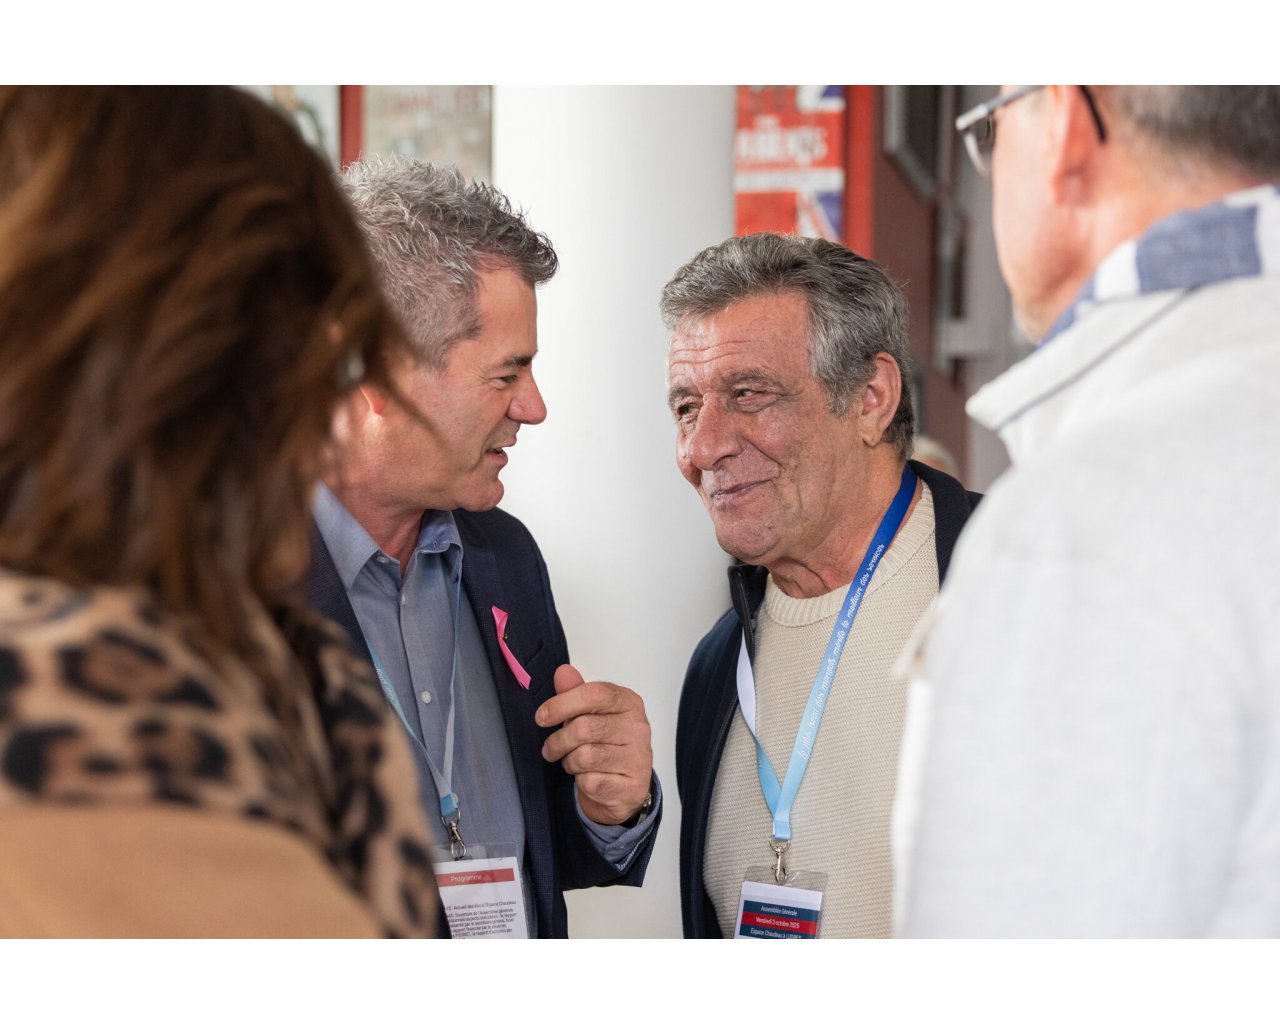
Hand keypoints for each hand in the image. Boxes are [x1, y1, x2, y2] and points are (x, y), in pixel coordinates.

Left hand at [536, 664, 652, 825]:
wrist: (626, 785)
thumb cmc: (606, 743)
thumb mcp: (592, 714)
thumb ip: (576, 692)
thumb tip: (563, 672)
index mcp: (629, 702)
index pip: (594, 694)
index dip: (561, 704)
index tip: (542, 716)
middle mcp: (638, 728)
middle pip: (584, 727)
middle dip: (558, 740)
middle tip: (549, 748)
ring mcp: (638, 758)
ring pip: (585, 756)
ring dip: (569, 761)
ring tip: (571, 761)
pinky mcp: (632, 786)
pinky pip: (591, 781)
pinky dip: (581, 781)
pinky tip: (587, 777)